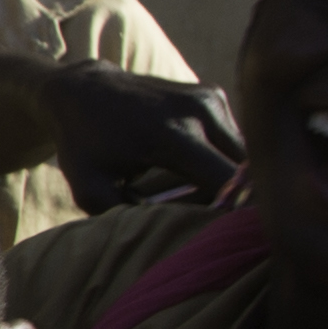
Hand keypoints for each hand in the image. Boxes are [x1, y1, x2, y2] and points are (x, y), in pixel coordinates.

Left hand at [41, 66, 243, 213]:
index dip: (233, 212)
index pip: (228, 182)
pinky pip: (232, 141)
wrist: (82, 89)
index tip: (222, 232)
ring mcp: (210, 99)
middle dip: (236, 199)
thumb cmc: (84, 146)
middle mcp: (199, 111)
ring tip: (191, 192)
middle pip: (245, 171)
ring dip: (230, 180)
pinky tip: (193, 168)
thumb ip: (133, 219)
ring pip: (243, 157)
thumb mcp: (92, 190)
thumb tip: (178, 239)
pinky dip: (221, 161)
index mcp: (173, 134)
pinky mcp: (213, 96)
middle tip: (207, 217)